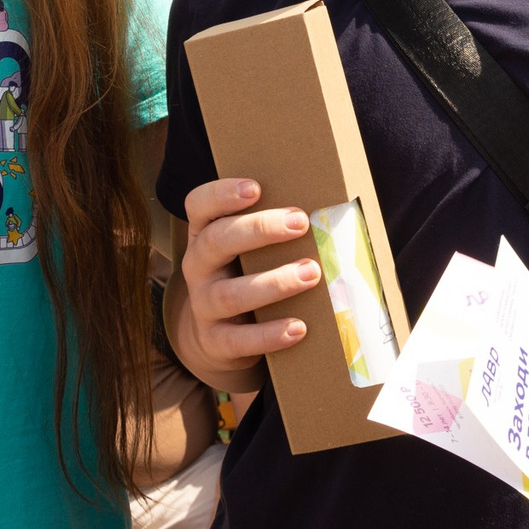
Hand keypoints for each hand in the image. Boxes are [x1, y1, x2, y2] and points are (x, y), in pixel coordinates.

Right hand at [170, 179, 316, 382]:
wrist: (215, 338)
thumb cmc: (244, 278)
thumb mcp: (247, 251)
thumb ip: (273, 231)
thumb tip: (331, 212)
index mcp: (204, 235)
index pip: (199, 206)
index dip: (222, 195)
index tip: (256, 188)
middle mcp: (198, 266)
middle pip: (216, 242)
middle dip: (259, 230)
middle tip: (300, 222)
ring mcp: (203, 305)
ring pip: (230, 294)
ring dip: (274, 283)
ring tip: (311, 272)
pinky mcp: (215, 341)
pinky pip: (239, 339)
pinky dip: (269, 334)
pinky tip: (298, 327)